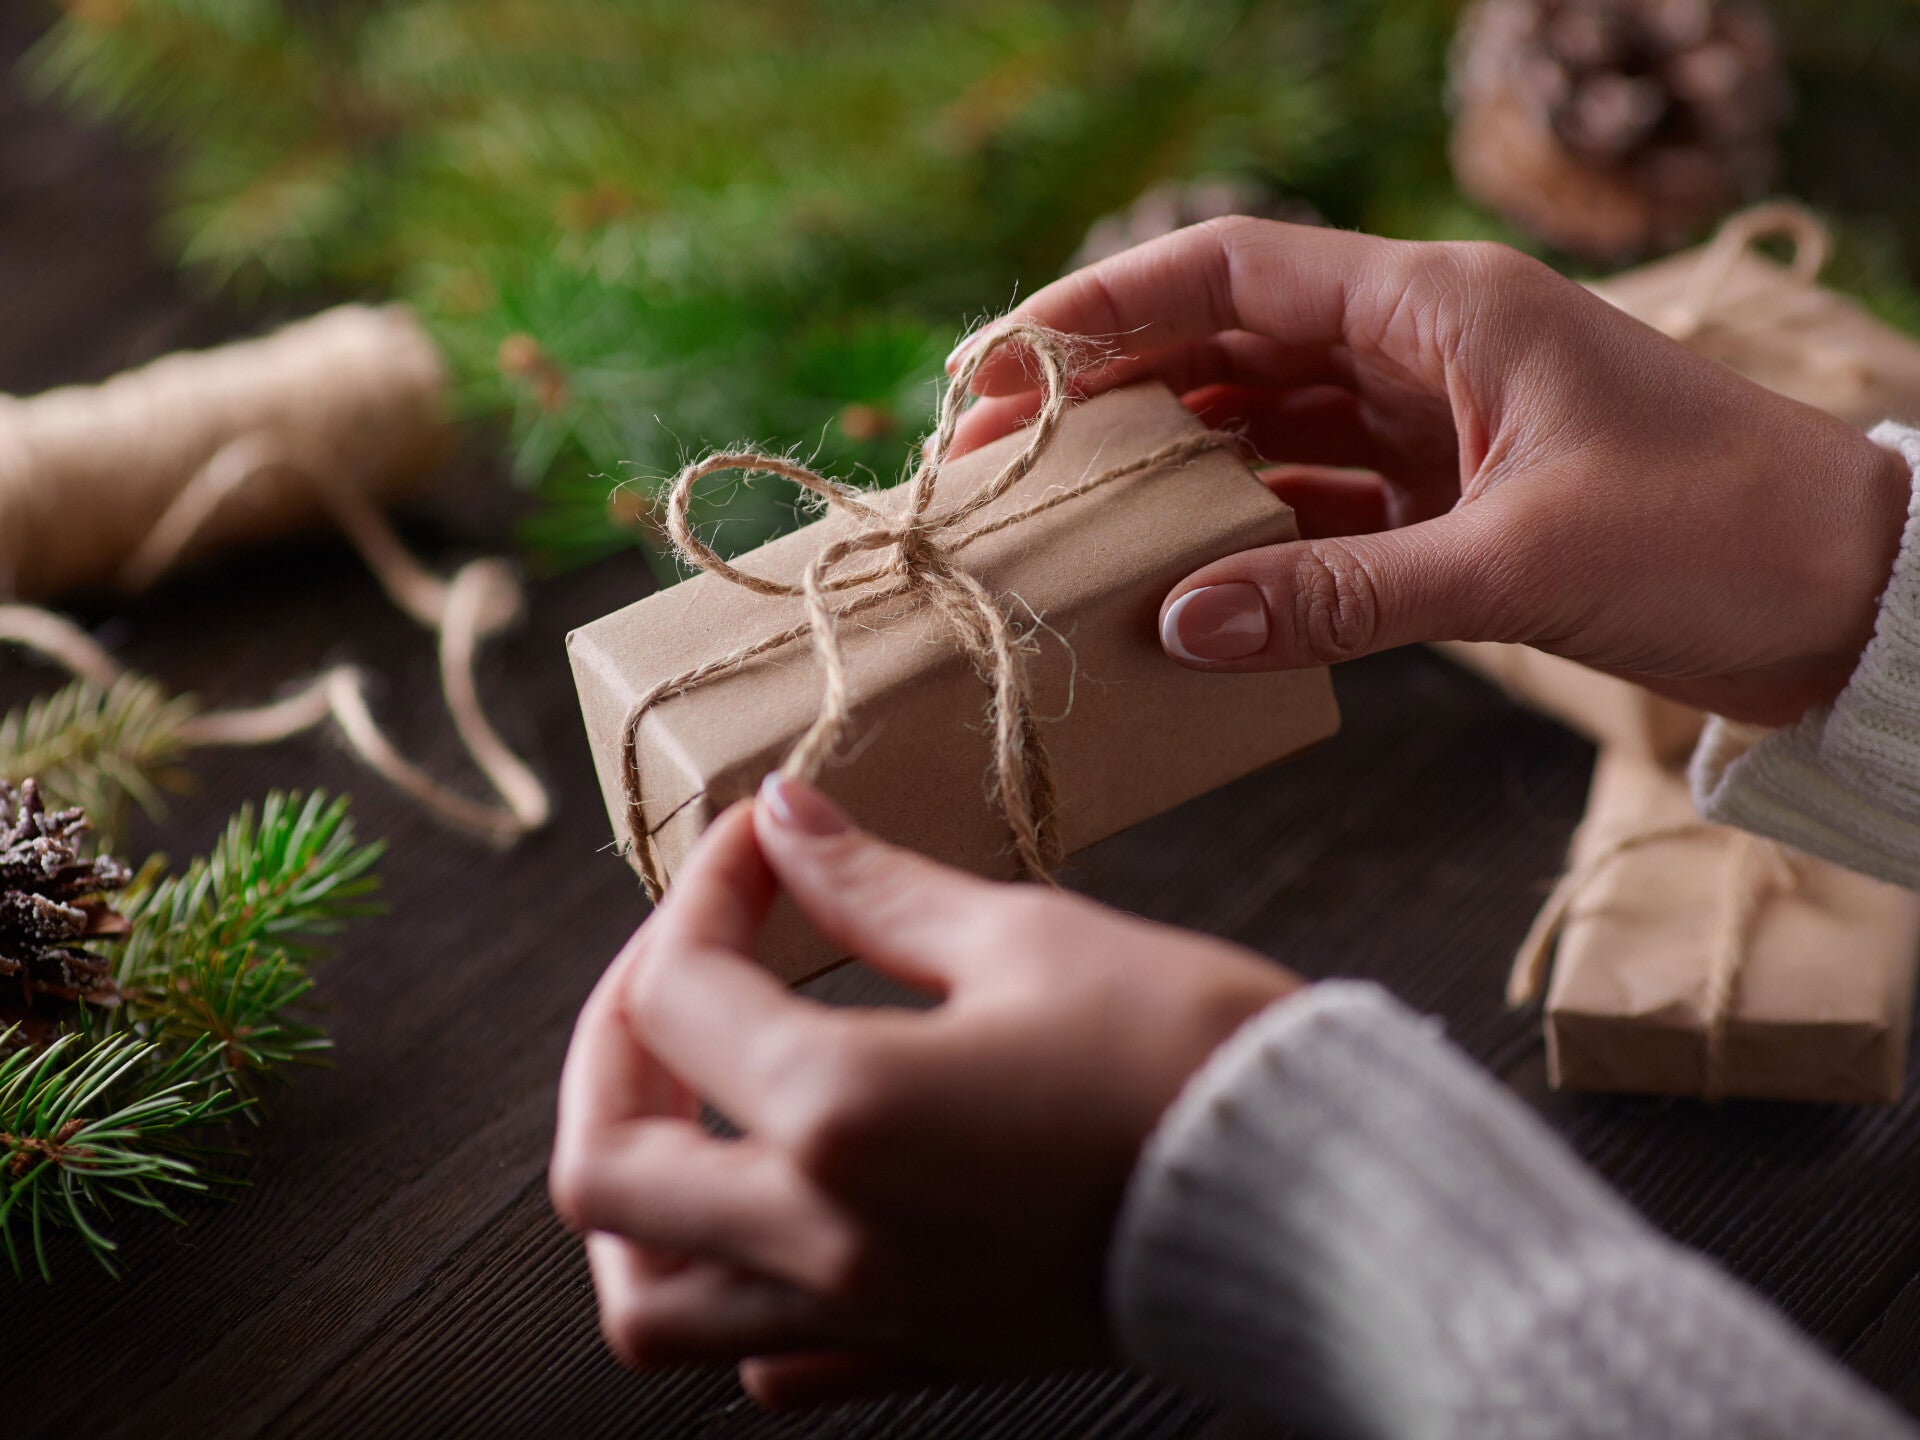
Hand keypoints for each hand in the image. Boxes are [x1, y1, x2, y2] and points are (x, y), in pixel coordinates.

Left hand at [550, 775, 1301, 1406]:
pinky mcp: (922, 1352)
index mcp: (839, 1111)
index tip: (764, 840)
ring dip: (636, 1195)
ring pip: (651, 1302)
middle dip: (611, 1046)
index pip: (680, 990)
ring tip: (689, 1104)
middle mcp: (824, 1234)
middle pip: (603, 1171)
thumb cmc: (1188, 1056)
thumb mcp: (1026, 938)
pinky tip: (780, 1206)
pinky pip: (766, 1362)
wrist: (1318, 1201)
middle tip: (677, 968)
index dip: (706, 891)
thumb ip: (876, 886)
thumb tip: (782, 823)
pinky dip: (732, 1287)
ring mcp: (866, 1312)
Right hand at [948, 219, 1912, 724]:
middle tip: (998, 455)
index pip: (1230, 271)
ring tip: (1069, 517)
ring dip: (1174, 464)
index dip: (1101, 310)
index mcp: (1439, 306)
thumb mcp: (1517, 567)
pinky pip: (1319, 494)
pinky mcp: (1455, 490)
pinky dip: (1251, 528)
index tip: (999, 365)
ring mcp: (1437, 416)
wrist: (1848, 595)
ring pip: (1265, 420)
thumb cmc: (1717, 539)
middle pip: (1229, 342)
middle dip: (1111, 393)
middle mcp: (1425, 343)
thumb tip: (1178, 627)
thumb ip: (1338, 596)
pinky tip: (1188, 572)